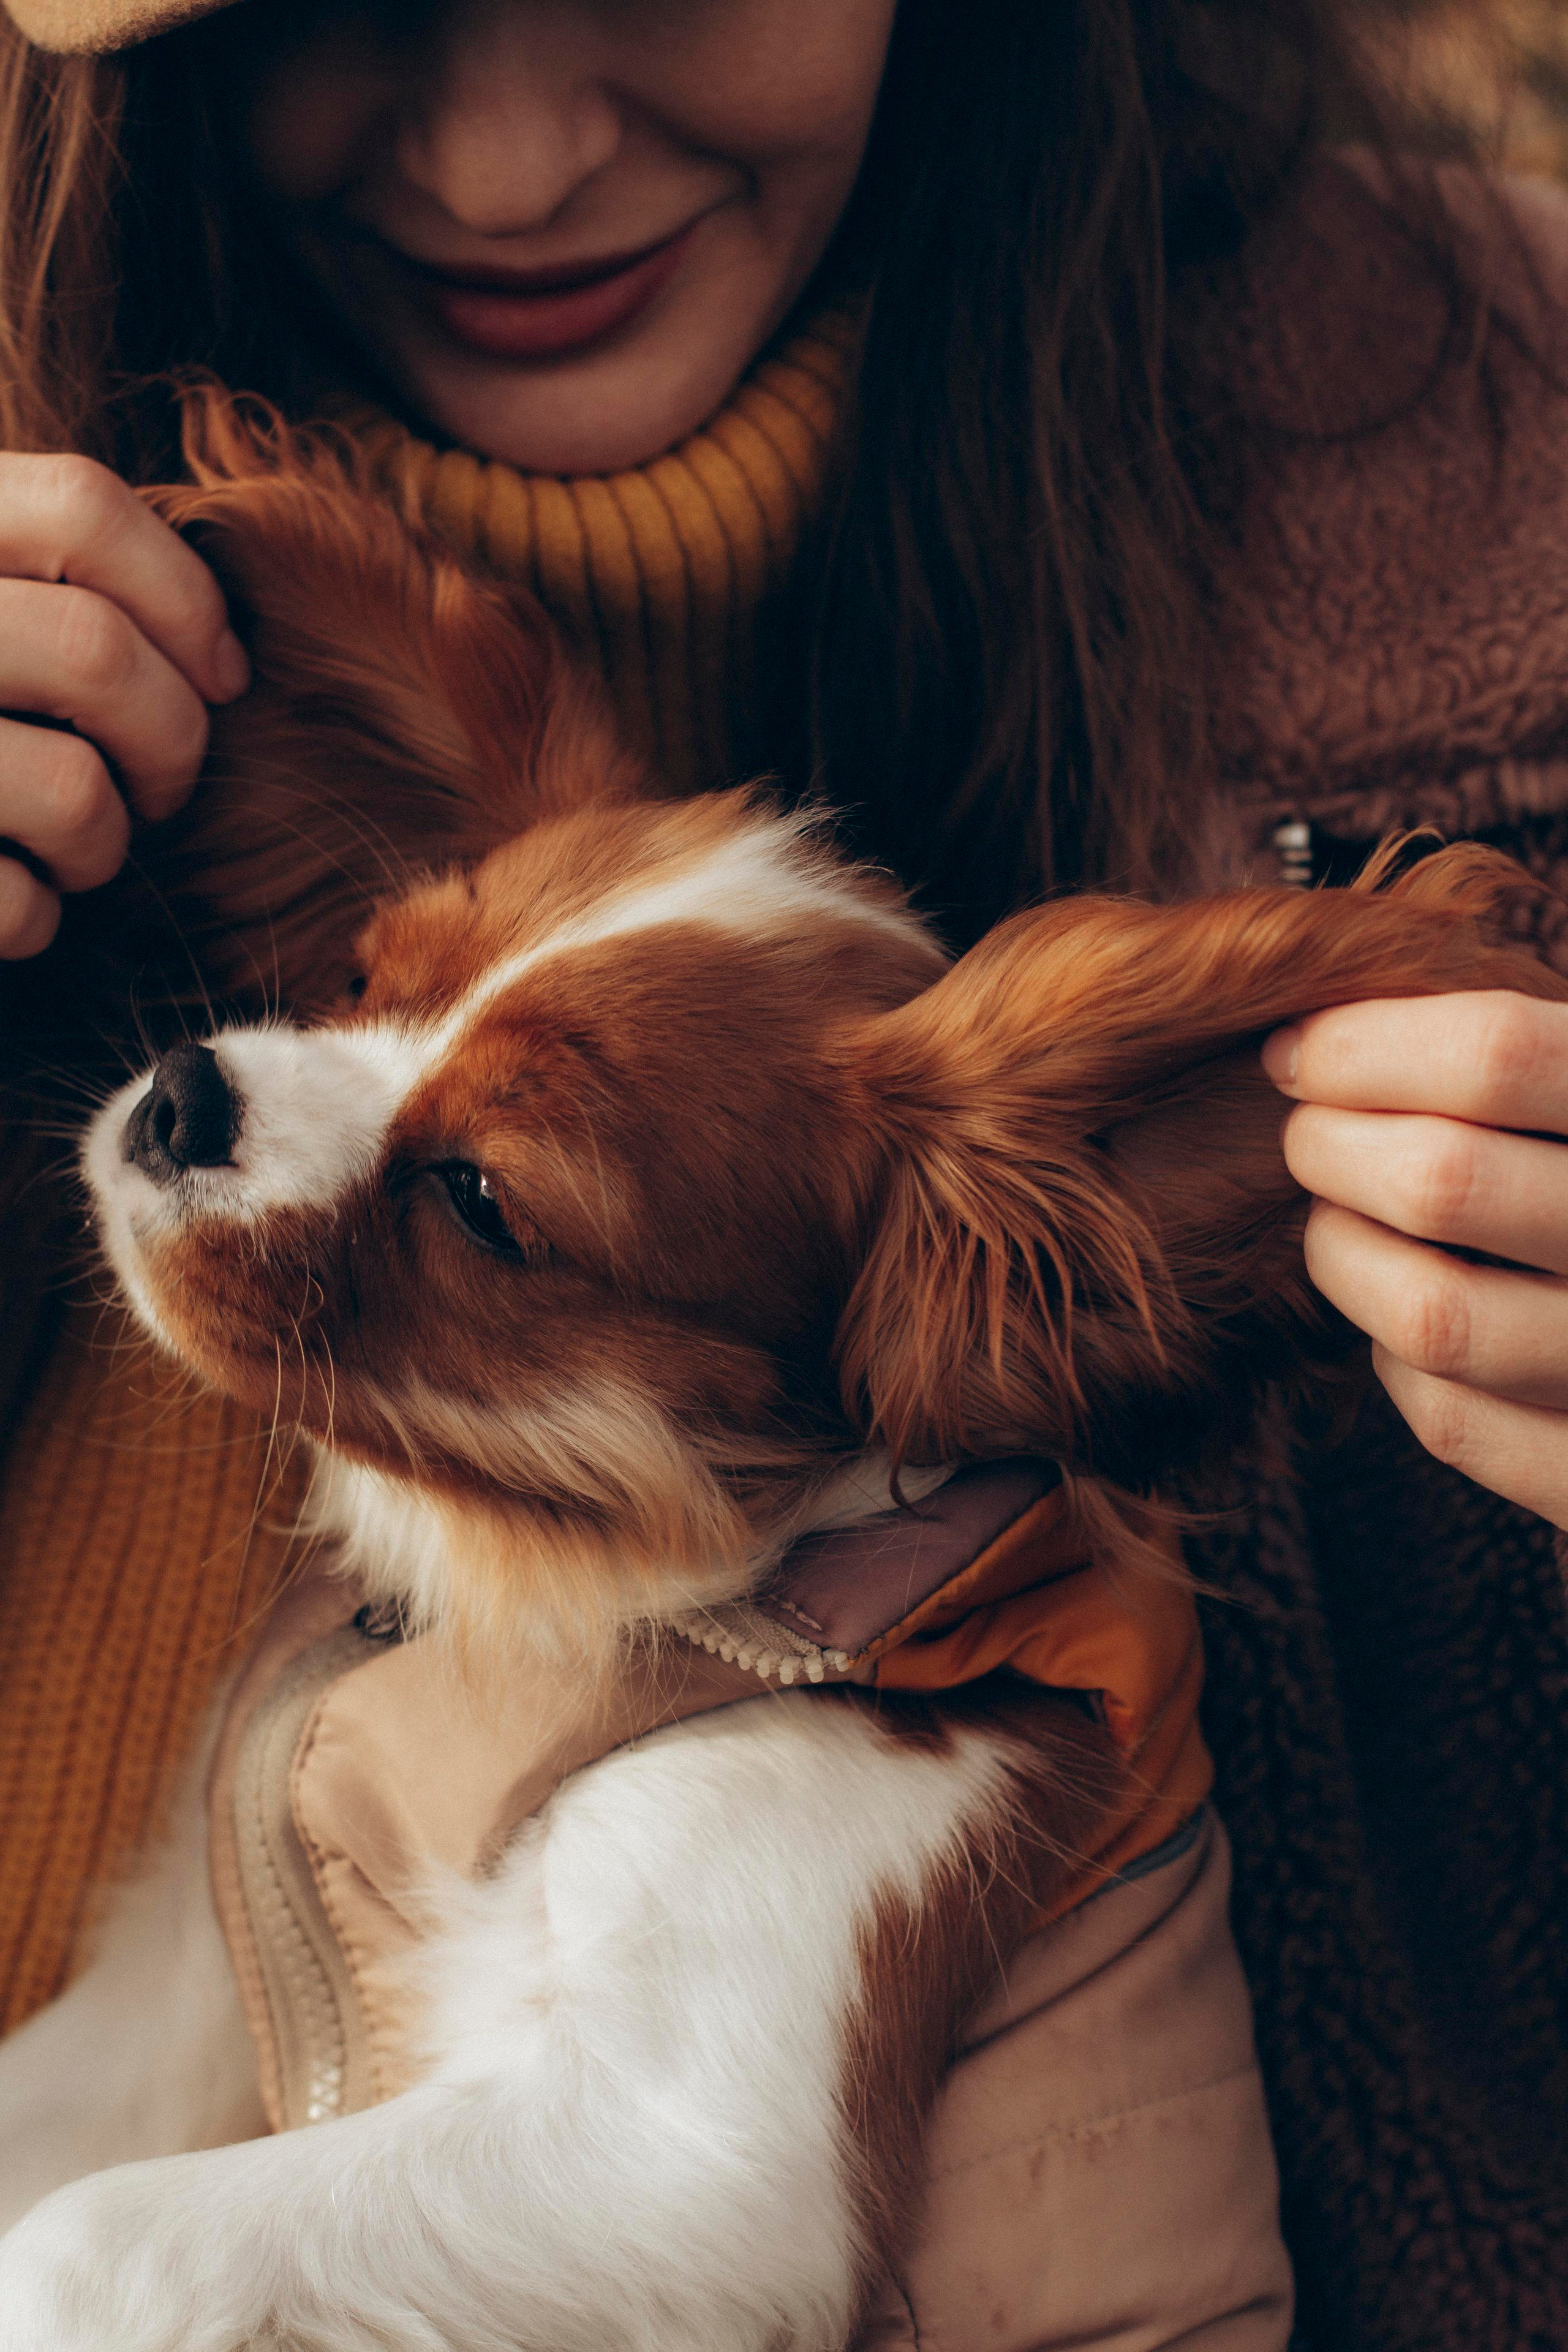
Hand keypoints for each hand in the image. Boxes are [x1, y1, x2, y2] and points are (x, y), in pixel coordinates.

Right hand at [0, 453, 249, 958]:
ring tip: (74, 850)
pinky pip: (15, 903)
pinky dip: (35, 918)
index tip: (223, 675)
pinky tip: (10, 900)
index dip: (184, 595)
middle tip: (159, 787)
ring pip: (74, 793)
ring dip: (105, 845)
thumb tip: (219, 660)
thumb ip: (46, 580)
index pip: (79, 507)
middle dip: (171, 743)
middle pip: (96, 653)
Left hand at [1264, 989, 1567, 1527]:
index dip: (1368, 1044)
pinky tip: (1402, 1319)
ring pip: (1431, 1316)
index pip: (1498, 1055)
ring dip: (1345, 1255)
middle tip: (1309, 1132)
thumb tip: (1332, 1033)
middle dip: (1330, 1144)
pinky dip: (1397, 1364)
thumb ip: (1527, 1055)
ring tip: (1339, 1220)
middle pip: (1442, 1179)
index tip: (1300, 1049)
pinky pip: (1455, 1421)